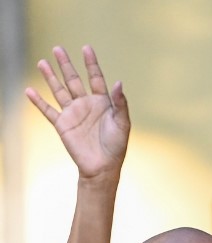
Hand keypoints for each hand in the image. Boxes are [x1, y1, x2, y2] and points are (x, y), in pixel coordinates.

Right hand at [25, 45, 129, 178]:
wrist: (102, 166)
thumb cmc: (116, 146)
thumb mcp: (122, 123)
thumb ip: (120, 103)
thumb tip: (118, 83)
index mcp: (102, 102)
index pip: (95, 78)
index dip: (91, 63)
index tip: (86, 48)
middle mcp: (86, 105)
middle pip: (73, 80)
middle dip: (65, 64)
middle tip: (57, 48)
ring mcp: (73, 114)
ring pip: (59, 90)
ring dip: (50, 77)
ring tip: (42, 62)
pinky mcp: (62, 124)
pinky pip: (48, 110)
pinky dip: (38, 101)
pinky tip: (30, 90)